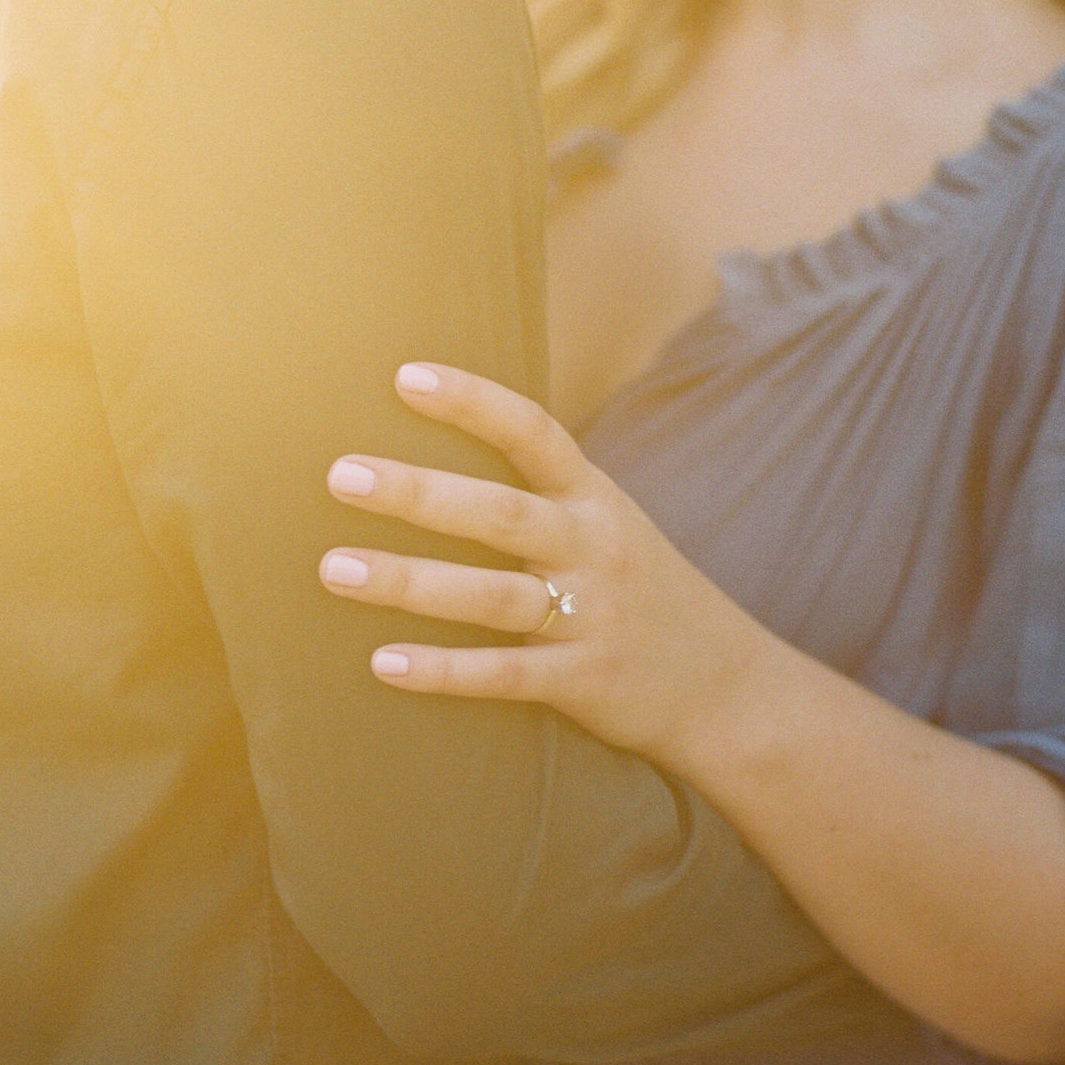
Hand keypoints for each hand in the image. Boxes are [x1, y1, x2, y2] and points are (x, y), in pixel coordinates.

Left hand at [319, 362, 770, 773]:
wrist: (729, 687)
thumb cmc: (644, 595)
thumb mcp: (611, 528)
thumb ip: (543, 499)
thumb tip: (437, 467)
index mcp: (596, 501)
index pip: (534, 433)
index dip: (474, 402)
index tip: (406, 377)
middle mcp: (593, 549)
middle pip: (498, 514)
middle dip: (418, 492)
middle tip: (342, 474)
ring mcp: (591, 617)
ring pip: (489, 596)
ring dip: (409, 583)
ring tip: (335, 570)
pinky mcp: (583, 682)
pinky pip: (503, 674)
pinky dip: (443, 670)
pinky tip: (382, 664)